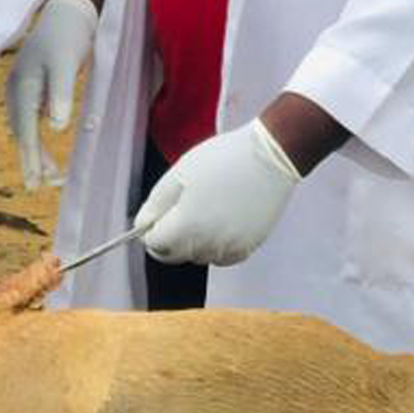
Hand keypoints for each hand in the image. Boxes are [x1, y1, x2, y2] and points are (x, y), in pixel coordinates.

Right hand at [5, 0, 98, 188]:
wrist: (69, 10)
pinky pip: (29, 118)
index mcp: (23, 85)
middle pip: (22, 132)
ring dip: (34, 150)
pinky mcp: (31, 85)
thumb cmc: (69, 36)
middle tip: (39, 187)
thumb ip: (61, 94)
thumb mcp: (67, 63)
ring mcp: (22, 87)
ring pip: (25, 127)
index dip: (31, 157)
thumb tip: (56, 128)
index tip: (36, 182)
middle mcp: (17, 89)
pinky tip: (44, 150)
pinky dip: (36, 136)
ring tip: (47, 175)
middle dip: (31, 159)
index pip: (26, 129)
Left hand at [134, 119, 300, 266]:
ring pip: (198, 256)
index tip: (159, 215)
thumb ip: (156, 204)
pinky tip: (223, 218)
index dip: (151, 229)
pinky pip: (221, 256)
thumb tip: (142, 227)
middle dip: (171, 236)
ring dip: (195, 240)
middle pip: (175, 254)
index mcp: (187, 225)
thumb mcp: (180, 173)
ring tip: (207, 207)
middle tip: (182, 206)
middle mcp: (208, 243)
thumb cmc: (226, 159)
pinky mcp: (248, 247)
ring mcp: (230, 248)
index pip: (155, 244)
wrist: (271, 157)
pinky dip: (216, 243)